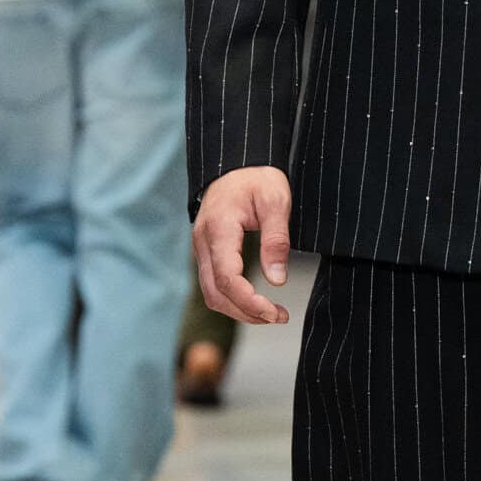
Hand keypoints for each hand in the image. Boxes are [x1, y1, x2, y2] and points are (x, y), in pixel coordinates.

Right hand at [194, 166, 293, 325]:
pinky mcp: (206, 252)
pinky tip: (255, 301)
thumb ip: (276, 240)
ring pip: (211, 293)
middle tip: (279, 316)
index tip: (274, 312)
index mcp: (219, 228)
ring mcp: (201, 248)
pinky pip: (213, 284)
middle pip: (215, 293)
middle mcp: (203, 242)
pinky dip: (232, 299)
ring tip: (271, 314)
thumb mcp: (276, 201)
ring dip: (239, 310)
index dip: (249, 301)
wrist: (236, 164)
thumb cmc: (257, 177)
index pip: (227, 278)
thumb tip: (277, 280)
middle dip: (246, 312)